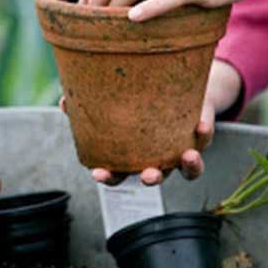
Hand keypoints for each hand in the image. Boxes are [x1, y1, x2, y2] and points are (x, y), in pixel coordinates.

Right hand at [60, 60, 242, 184]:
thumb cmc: (142, 99)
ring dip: (188, 166)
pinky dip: (203, 133)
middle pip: (155, 177)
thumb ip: (91, 101)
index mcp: (134, 155)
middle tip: (147, 175)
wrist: (180, 89)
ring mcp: (180, 149)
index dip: (109, 177)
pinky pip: (204, 139)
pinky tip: (200, 123)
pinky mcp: (200, 135)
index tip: (97, 173)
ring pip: (187, 170)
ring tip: (186, 155)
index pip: (119, 174)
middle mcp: (159, 158)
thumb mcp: (118, 99)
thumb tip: (64, 99)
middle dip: (151, 178)